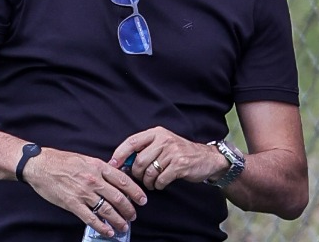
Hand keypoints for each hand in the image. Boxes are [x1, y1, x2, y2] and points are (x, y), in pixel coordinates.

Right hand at [22, 147, 144, 236]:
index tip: (142, 199)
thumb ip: (102, 169)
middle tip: (134, 215)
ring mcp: (83, 193)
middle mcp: (94, 180)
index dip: (136, 192)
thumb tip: (115, 177)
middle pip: (118, 197)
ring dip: (118, 219)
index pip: (124, 180)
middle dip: (129, 209)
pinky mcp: (72, 204)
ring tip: (124, 226)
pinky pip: (90, 218)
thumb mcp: (87, 159)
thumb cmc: (63, 161)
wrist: (41, 165)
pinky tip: (108, 231)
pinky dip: (101, 226)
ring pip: (107, 209)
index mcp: (99, 167)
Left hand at [110, 127, 224, 191]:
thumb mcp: (163, 144)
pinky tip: (162, 183)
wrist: (207, 158)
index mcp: (157, 133)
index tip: (112, 166)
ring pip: (148, 172)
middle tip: (142, 178)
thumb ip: (145, 149)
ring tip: (153, 182)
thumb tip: (121, 163)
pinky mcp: (179, 165)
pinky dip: (158, 185)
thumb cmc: (180, 153)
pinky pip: (160, 180)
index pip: (132, 142)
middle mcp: (164, 139)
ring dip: (148, 182)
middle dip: (137, 174)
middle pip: (138, 161)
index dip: (119, 155)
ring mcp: (173, 152)